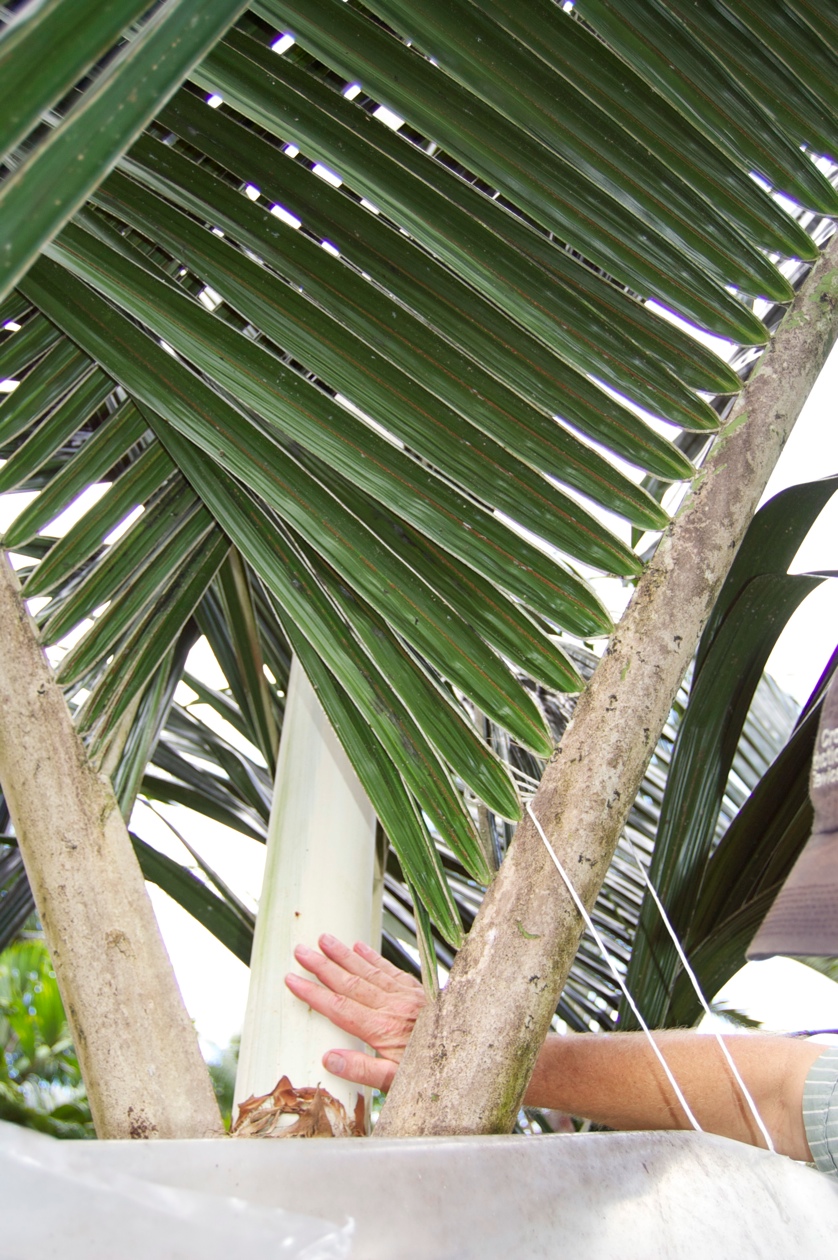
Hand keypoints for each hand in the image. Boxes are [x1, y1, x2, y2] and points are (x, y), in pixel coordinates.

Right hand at [285, 934, 424, 1090]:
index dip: (313, 993)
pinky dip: (373, 957)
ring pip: (369, 970)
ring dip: (344, 954)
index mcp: (382, 1030)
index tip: (292, 980)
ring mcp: (406, 996)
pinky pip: (390, 969)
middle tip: (300, 951)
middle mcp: (392, 1007)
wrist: (471, 1053)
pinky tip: (359, 947)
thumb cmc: (431, 1072)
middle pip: (350, 982)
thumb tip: (328, 1058)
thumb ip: (362, 1070)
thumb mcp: (396, 1084)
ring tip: (325, 939)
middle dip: (323, 966)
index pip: (339, 1008)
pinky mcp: (418, 991)